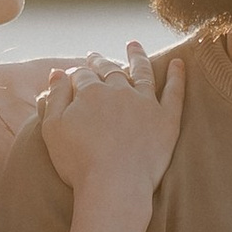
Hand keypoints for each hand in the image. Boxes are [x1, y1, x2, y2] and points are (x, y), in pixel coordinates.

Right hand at [39, 45, 183, 198]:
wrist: (114, 185)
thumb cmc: (79, 163)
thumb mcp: (53, 129)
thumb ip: (55, 98)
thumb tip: (57, 73)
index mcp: (90, 92)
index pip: (82, 76)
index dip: (76, 74)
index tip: (73, 75)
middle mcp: (118, 90)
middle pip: (109, 70)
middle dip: (100, 62)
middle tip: (94, 56)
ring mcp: (145, 103)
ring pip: (142, 72)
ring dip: (137, 57)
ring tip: (134, 46)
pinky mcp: (166, 119)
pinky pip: (174, 92)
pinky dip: (177, 76)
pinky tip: (178, 63)